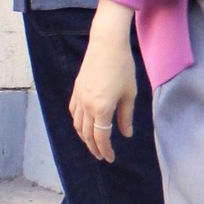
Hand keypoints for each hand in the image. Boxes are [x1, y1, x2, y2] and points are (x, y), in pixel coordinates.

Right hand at [69, 3, 137, 162]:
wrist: (107, 44)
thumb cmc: (123, 67)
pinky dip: (77, 123)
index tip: (110, 158)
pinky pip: (73, 112)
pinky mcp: (76, 89)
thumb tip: (125, 134)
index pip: (101, 137)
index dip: (105, 151)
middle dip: (94, 148)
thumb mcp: (129, 94)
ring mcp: (79, 97)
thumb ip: (126, 117)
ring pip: (78, 125)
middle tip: (101, 156)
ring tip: (93, 144)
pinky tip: (83, 126)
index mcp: (102, 108)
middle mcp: (87, 105)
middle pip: (87, 134)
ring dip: (84, 138)